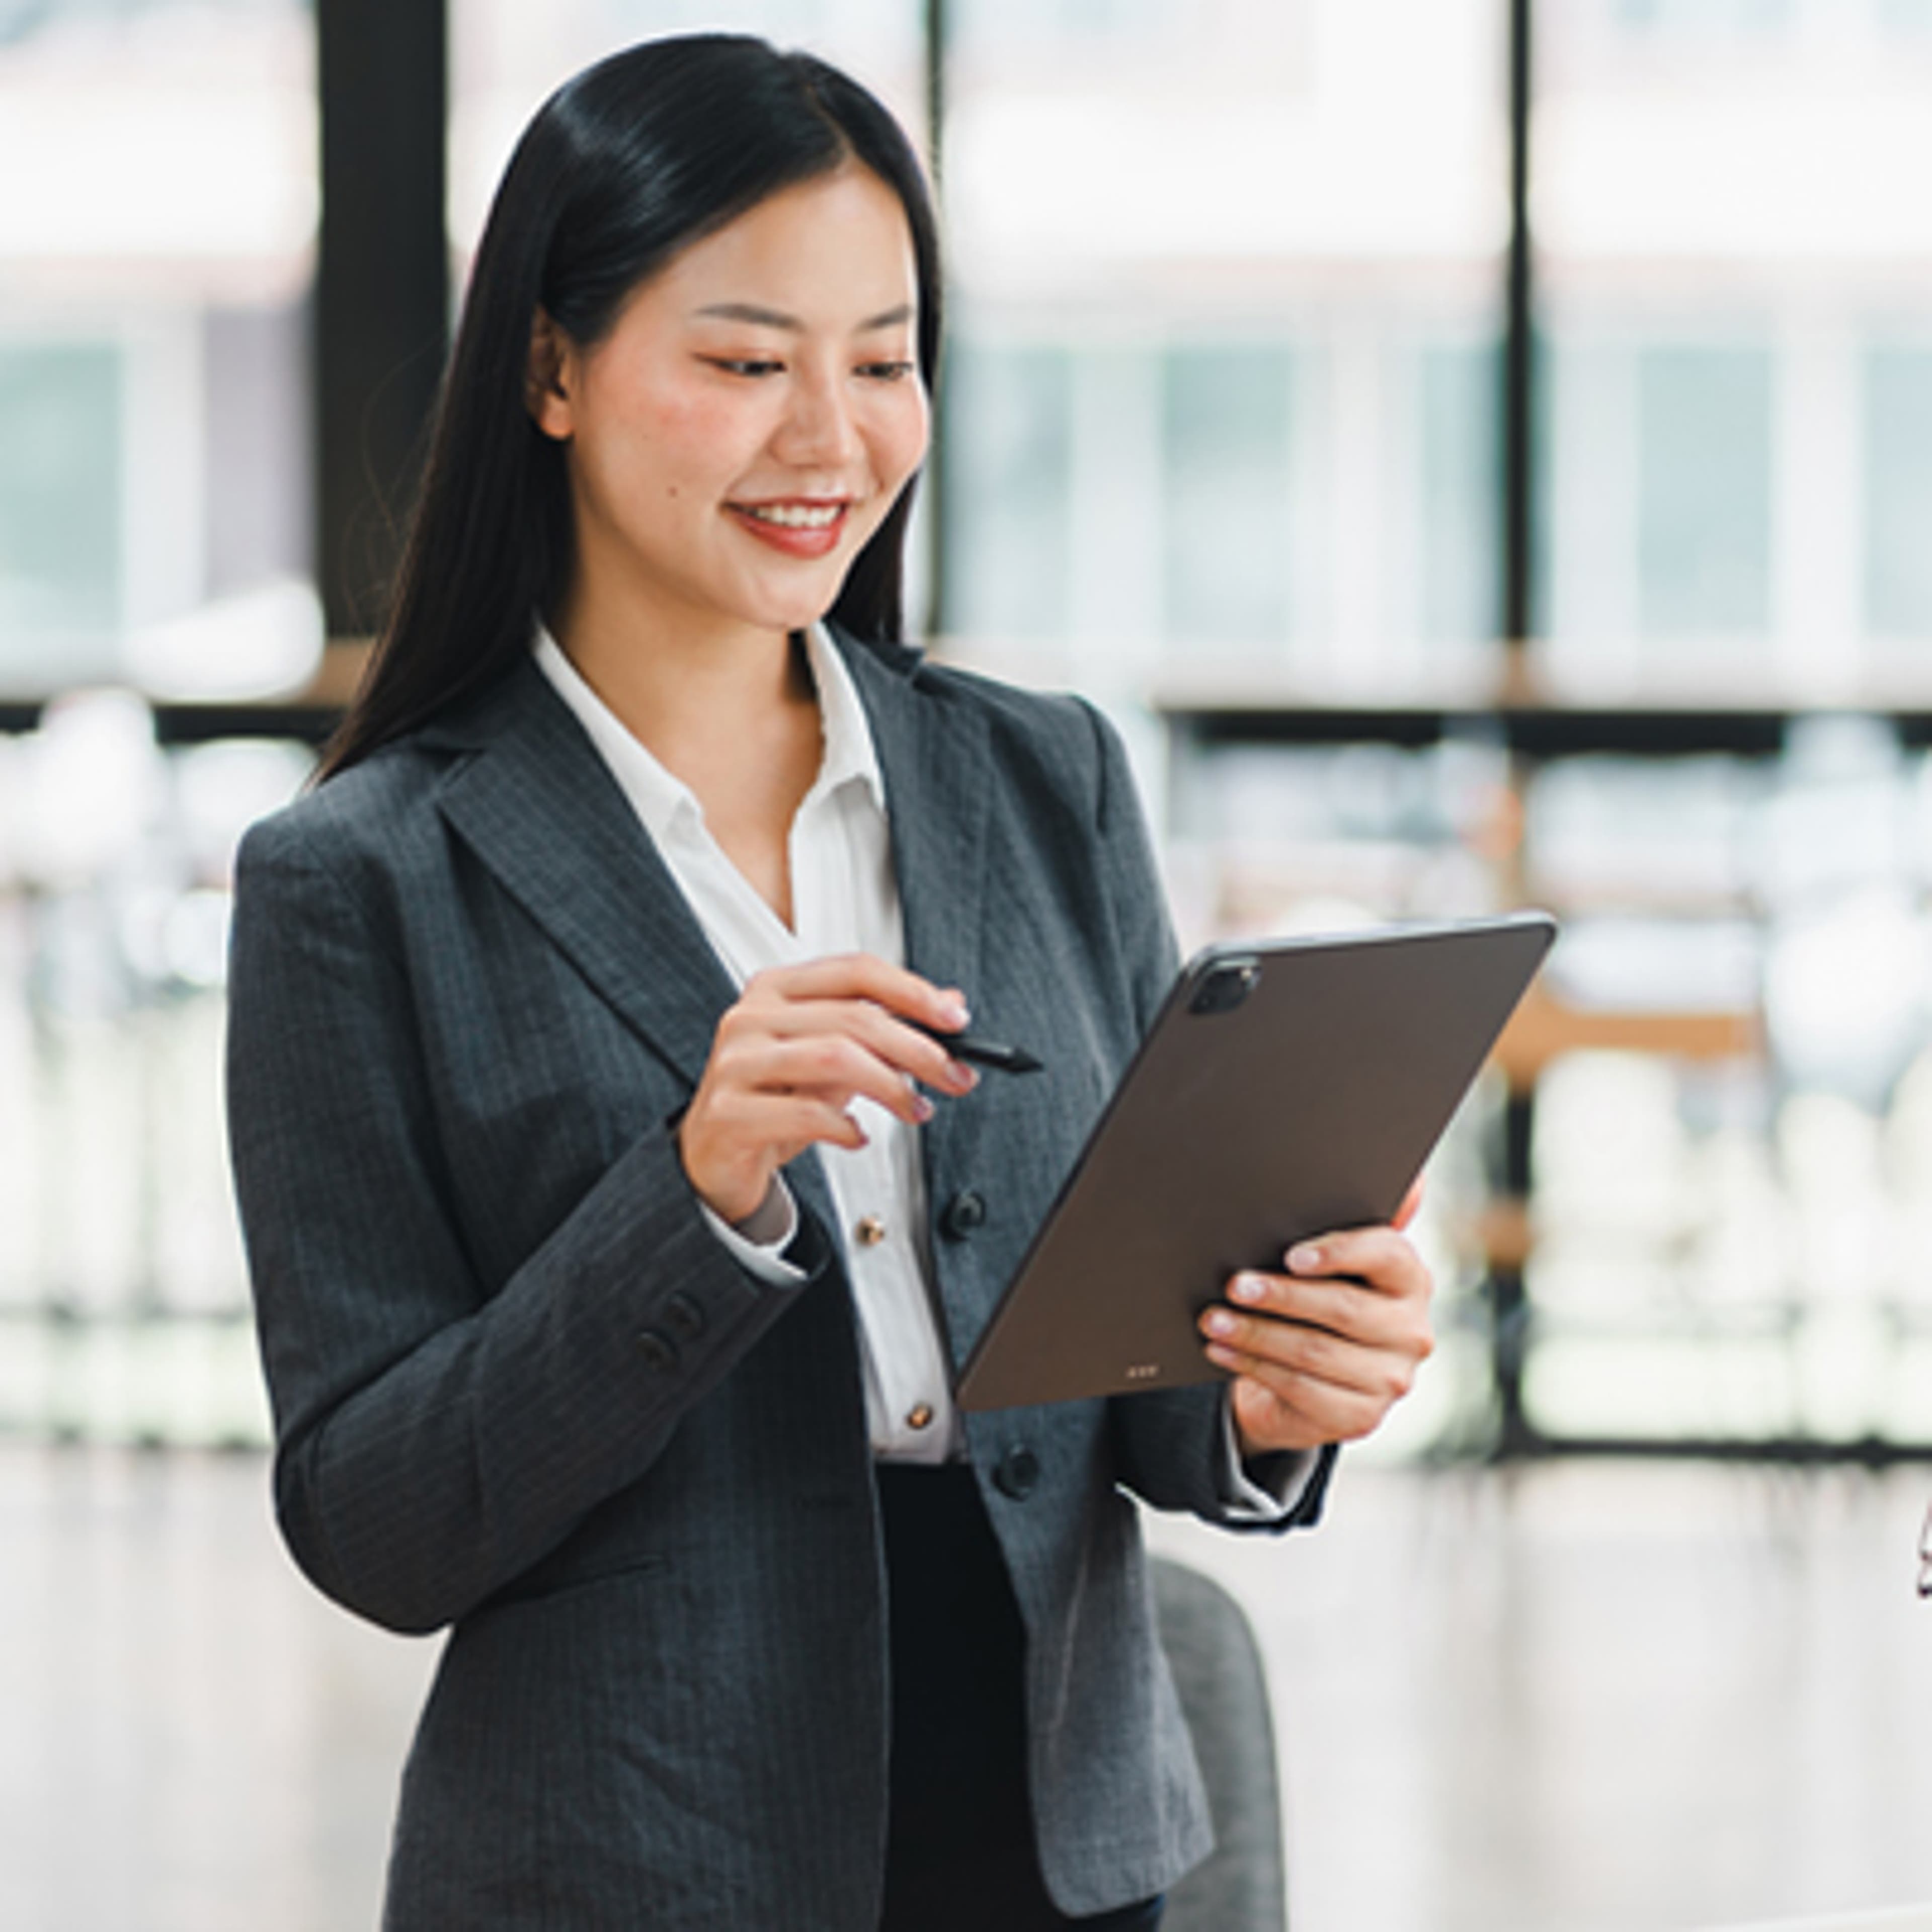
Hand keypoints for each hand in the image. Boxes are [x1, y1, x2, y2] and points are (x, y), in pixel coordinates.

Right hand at [677, 954, 977, 1225]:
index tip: (955, 1019)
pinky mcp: (728, 1111)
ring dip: (891, 1087)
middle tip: (955, 1076)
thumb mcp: (834, 1059)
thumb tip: (950, 1003)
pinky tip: (858, 1135)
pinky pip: (805, 1113)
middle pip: (854, 1017)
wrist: (713, 1157)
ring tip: (916, 1109)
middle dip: (917, 1049)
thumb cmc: (773, 1101)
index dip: (913, 990)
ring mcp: (735, 1062)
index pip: (855, 970)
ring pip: (834, 1057)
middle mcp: (750, 1016)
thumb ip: (885, 1028)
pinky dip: (845, 1126)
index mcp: (776, 989)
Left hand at [1197, 1182, 1433, 1457]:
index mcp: (1411, 1280)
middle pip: (1343, 1307)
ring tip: (1213, 1318)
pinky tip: (1221, 1349)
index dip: (1338, 1252)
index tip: (1291, 1254)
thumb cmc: (1318, 1299)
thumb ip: (1348, 1219)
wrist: (1313, 1376)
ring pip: (1314, 1351)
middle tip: (1234, 1285)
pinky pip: (1300, 1388)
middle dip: (1280, 1295)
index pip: (1386, 1254)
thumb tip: (1399, 1180)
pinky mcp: (1361, 1416)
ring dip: (1256, 1333)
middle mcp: (1412, 1331)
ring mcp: (1390, 1379)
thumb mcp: (1330, 1262)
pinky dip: (1253, 1366)